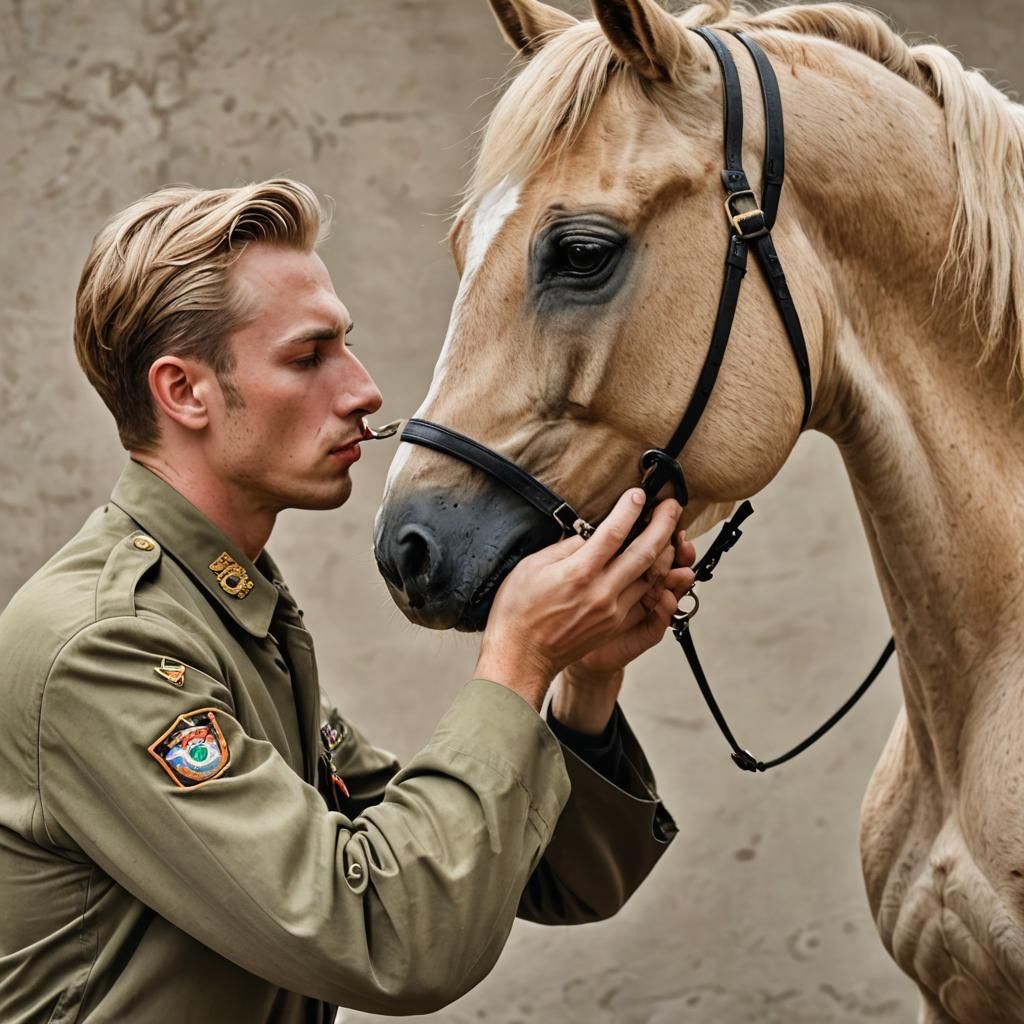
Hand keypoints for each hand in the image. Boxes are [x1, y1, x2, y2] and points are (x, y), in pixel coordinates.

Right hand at [475, 489, 684, 712]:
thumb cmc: (518, 612)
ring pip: (651, 576)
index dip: (630, 509)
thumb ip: (564, 548)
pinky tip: (658, 566)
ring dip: (664, 552)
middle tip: (672, 506)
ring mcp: (613, 611)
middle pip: (645, 552)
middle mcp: (601, 591)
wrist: (522, 657)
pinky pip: (644, 599)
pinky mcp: (616, 625)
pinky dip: (654, 580)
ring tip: (670, 532)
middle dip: (663, 525)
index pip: (614, 533)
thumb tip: (587, 534)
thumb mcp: (531, 568)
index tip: (638, 494)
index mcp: (579, 573)